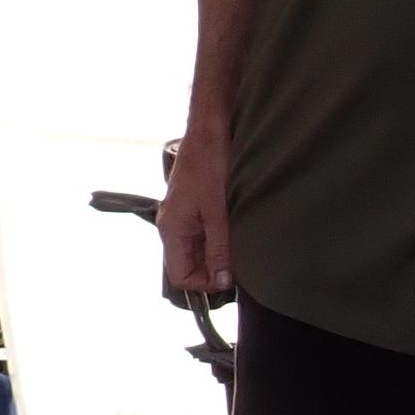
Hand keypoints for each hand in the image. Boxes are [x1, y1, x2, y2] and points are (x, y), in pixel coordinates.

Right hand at [159, 129, 233, 296]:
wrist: (211, 128)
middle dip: (214, 271)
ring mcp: (184, 215)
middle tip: (241, 267)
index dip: (206, 285)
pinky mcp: (197, 205)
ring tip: (241, 247)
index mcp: (172, 231)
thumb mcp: (218, 213)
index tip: (232, 281)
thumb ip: (219, 250)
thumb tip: (223, 282)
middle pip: (190, 265)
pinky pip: (205, 233)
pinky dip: (221, 238)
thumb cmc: (210, 164)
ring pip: (200, 250)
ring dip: (220, 254)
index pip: (180, 277)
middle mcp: (173, 226)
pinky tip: (237, 231)